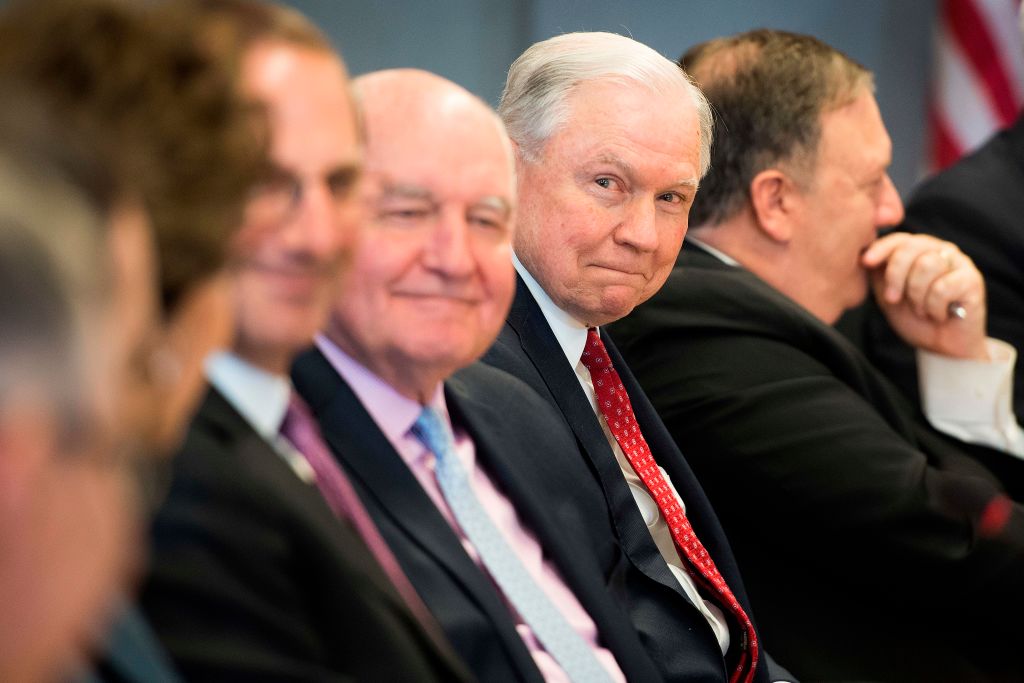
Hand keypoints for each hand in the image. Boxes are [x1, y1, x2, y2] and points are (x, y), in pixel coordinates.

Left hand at [861, 232, 987, 359]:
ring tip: (922, 309)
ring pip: (927, 265)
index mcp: (918, 251)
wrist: (941, 346)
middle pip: (910, 248)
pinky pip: (943, 287)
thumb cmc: (914, 318)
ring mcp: (958, 262)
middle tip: (893, 299)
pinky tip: (939, 314)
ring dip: (916, 295)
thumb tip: (863, 256)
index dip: (881, 249)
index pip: (898, 239)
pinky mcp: (972, 279)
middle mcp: (939, 250)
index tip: (866, 262)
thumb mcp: (888, 295)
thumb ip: (878, 274)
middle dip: (895, 276)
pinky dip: (934, 307)